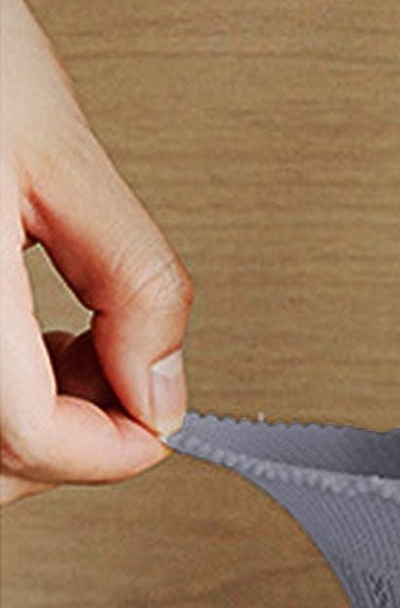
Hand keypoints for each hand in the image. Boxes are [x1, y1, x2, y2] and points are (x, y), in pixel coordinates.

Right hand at [1, 0, 192, 505]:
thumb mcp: (66, 160)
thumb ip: (136, 284)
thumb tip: (162, 386)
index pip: (33, 441)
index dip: (115, 448)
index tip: (161, 418)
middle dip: (73, 443)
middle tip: (123, 378)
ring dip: (31, 424)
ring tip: (77, 349)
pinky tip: (28, 338)